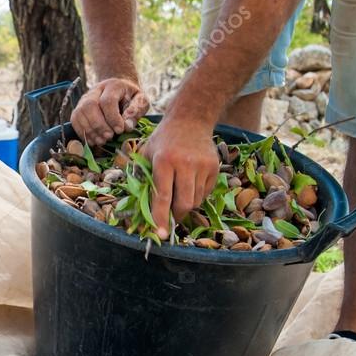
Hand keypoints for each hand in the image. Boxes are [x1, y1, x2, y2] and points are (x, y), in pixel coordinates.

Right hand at [70, 78, 149, 145]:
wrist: (119, 91)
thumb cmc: (130, 98)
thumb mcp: (140, 100)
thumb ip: (136, 111)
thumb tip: (127, 126)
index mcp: (113, 85)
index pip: (107, 101)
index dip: (113, 118)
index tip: (120, 130)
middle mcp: (95, 90)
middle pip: (89, 106)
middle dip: (99, 125)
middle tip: (109, 137)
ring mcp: (84, 99)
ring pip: (79, 114)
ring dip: (90, 130)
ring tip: (102, 141)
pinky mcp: (78, 109)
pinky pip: (75, 121)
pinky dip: (83, 133)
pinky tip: (94, 140)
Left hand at [140, 116, 219, 239]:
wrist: (190, 120)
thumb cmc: (162, 141)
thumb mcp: (146, 154)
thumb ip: (142, 179)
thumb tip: (139, 210)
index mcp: (164, 161)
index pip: (163, 196)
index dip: (160, 218)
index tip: (160, 235)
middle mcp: (185, 163)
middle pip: (184, 204)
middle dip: (176, 217)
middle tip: (169, 221)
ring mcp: (203, 165)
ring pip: (196, 201)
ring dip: (186, 206)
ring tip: (178, 194)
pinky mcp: (215, 167)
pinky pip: (205, 193)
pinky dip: (196, 196)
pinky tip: (189, 184)